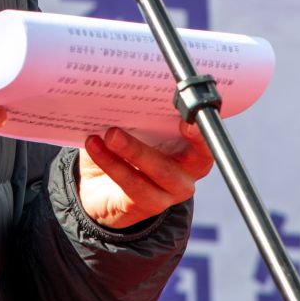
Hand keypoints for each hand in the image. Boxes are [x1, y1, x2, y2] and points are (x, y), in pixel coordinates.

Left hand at [77, 121, 212, 230]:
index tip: (187, 120)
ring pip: (151, 174)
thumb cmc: (125, 149)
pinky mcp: (147, 205)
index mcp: (192, 151)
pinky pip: (130, 184)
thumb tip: (124, 95)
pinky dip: (109, 163)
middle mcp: (185, 175)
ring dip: (127, 153)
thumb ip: (139, 116)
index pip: (204, 145)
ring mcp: (168, 193)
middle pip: (170, 164)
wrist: (102, 187)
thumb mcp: (135, 129)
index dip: (199, 136)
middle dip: (141, 147)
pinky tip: (94, 147)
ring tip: (106, 137)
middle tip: (114, 132)